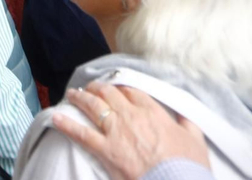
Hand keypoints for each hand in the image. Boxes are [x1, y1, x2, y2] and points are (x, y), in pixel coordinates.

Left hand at [50, 84, 208, 179]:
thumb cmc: (187, 166)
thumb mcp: (195, 141)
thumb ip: (188, 124)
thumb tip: (184, 114)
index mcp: (153, 112)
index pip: (132, 91)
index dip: (121, 87)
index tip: (116, 86)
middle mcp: (132, 116)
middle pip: (110, 94)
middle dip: (98, 88)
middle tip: (90, 87)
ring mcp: (117, 132)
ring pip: (94, 107)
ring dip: (81, 98)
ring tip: (72, 94)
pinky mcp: (106, 150)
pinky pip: (81, 134)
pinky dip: (67, 124)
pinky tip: (56, 117)